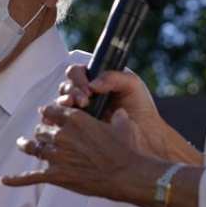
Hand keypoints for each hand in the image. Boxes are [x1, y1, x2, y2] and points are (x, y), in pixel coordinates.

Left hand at [3, 95, 159, 204]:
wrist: (126, 174)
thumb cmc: (126, 150)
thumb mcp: (122, 126)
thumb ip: (116, 116)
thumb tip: (119, 112)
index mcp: (74, 119)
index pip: (51, 110)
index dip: (49, 112)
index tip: (49, 115)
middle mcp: (61, 134)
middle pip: (41, 129)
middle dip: (42, 131)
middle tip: (42, 134)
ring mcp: (56, 156)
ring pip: (33, 148)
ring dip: (27, 145)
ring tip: (21, 143)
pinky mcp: (56, 175)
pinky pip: (31, 177)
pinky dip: (16, 180)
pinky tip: (4, 181)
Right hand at [55, 64, 201, 165]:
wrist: (147, 134)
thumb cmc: (140, 107)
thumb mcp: (131, 84)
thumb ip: (113, 77)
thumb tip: (93, 84)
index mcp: (94, 80)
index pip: (76, 72)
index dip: (78, 78)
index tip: (89, 90)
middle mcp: (83, 94)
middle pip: (65, 86)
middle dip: (72, 92)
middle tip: (84, 101)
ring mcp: (78, 111)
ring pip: (60, 102)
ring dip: (65, 104)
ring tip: (80, 109)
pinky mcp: (76, 128)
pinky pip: (59, 121)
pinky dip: (58, 119)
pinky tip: (67, 122)